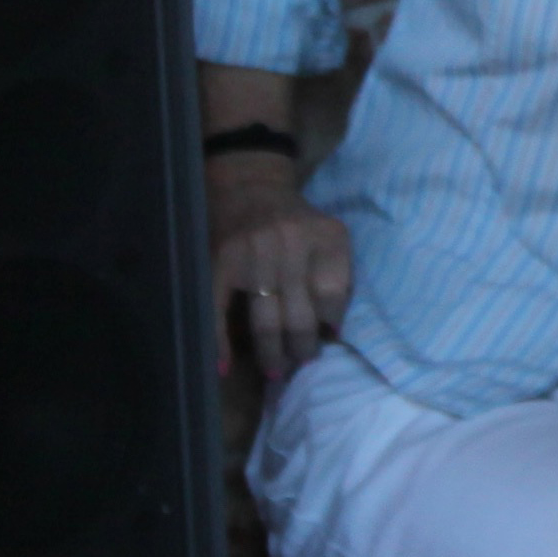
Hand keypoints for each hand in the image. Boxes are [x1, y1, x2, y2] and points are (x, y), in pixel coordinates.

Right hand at [212, 159, 352, 382]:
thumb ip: (336, 276)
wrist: (249, 185)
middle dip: (301, 349)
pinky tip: (225, 367)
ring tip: (276, 371)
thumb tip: (332, 335)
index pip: (333, 296)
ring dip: (272, 355)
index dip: (331, 324)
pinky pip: (221, 310)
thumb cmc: (295, 221)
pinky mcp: (222, 261)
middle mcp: (290, 243)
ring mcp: (254, 253)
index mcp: (325, 237)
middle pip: (301, 316)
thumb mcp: (328, 236)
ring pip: (267, 321)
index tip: (327, 340)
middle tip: (299, 362)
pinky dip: (221, 343)